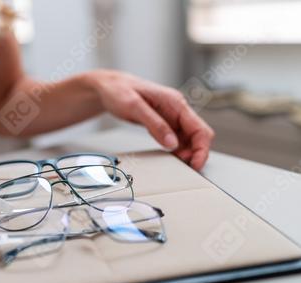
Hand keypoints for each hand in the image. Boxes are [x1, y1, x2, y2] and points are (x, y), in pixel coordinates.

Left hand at [92, 70, 214, 169]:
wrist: (109, 87)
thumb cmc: (120, 91)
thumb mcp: (135, 107)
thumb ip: (155, 124)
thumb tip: (172, 143)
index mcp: (175, 102)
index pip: (200, 128)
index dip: (201, 149)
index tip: (195, 164)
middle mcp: (177, 109)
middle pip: (198, 135)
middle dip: (195, 153)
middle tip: (183, 166)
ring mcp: (171, 116)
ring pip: (188, 139)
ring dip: (185, 152)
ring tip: (175, 163)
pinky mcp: (163, 123)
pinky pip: (176, 139)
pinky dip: (176, 149)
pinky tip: (169, 156)